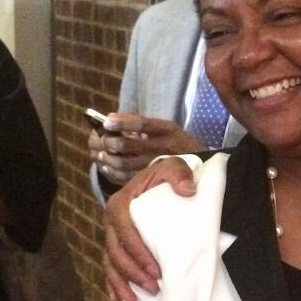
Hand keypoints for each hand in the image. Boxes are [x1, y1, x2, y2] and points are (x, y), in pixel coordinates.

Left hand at [89, 113, 205, 185]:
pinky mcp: (152, 182)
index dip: (122, 123)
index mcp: (167, 130)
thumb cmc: (176, 144)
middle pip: (128, 146)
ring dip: (107, 158)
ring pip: (124, 164)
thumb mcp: (166, 129)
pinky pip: (126, 178)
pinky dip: (111, 172)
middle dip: (109, 142)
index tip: (106, 121)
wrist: (201, 168)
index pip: (141, 124)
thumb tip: (110, 119)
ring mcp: (157, 167)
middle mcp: (163, 148)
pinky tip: (105, 166)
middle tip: (100, 140)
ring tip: (99, 153)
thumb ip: (141, 123)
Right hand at [103, 156, 197, 300]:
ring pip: (111, 264)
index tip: (156, 270)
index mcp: (121, 203)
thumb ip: (179, 174)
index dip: (138, 253)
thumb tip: (187, 190)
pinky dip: (113, 285)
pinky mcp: (116, 245)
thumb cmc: (166, 177)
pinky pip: (110, 268)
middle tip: (153, 289)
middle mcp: (111, 220)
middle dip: (132, 274)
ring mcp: (112, 235)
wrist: (160, 181)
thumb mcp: (174, 167)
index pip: (126, 232)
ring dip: (121, 285)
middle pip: (117, 252)